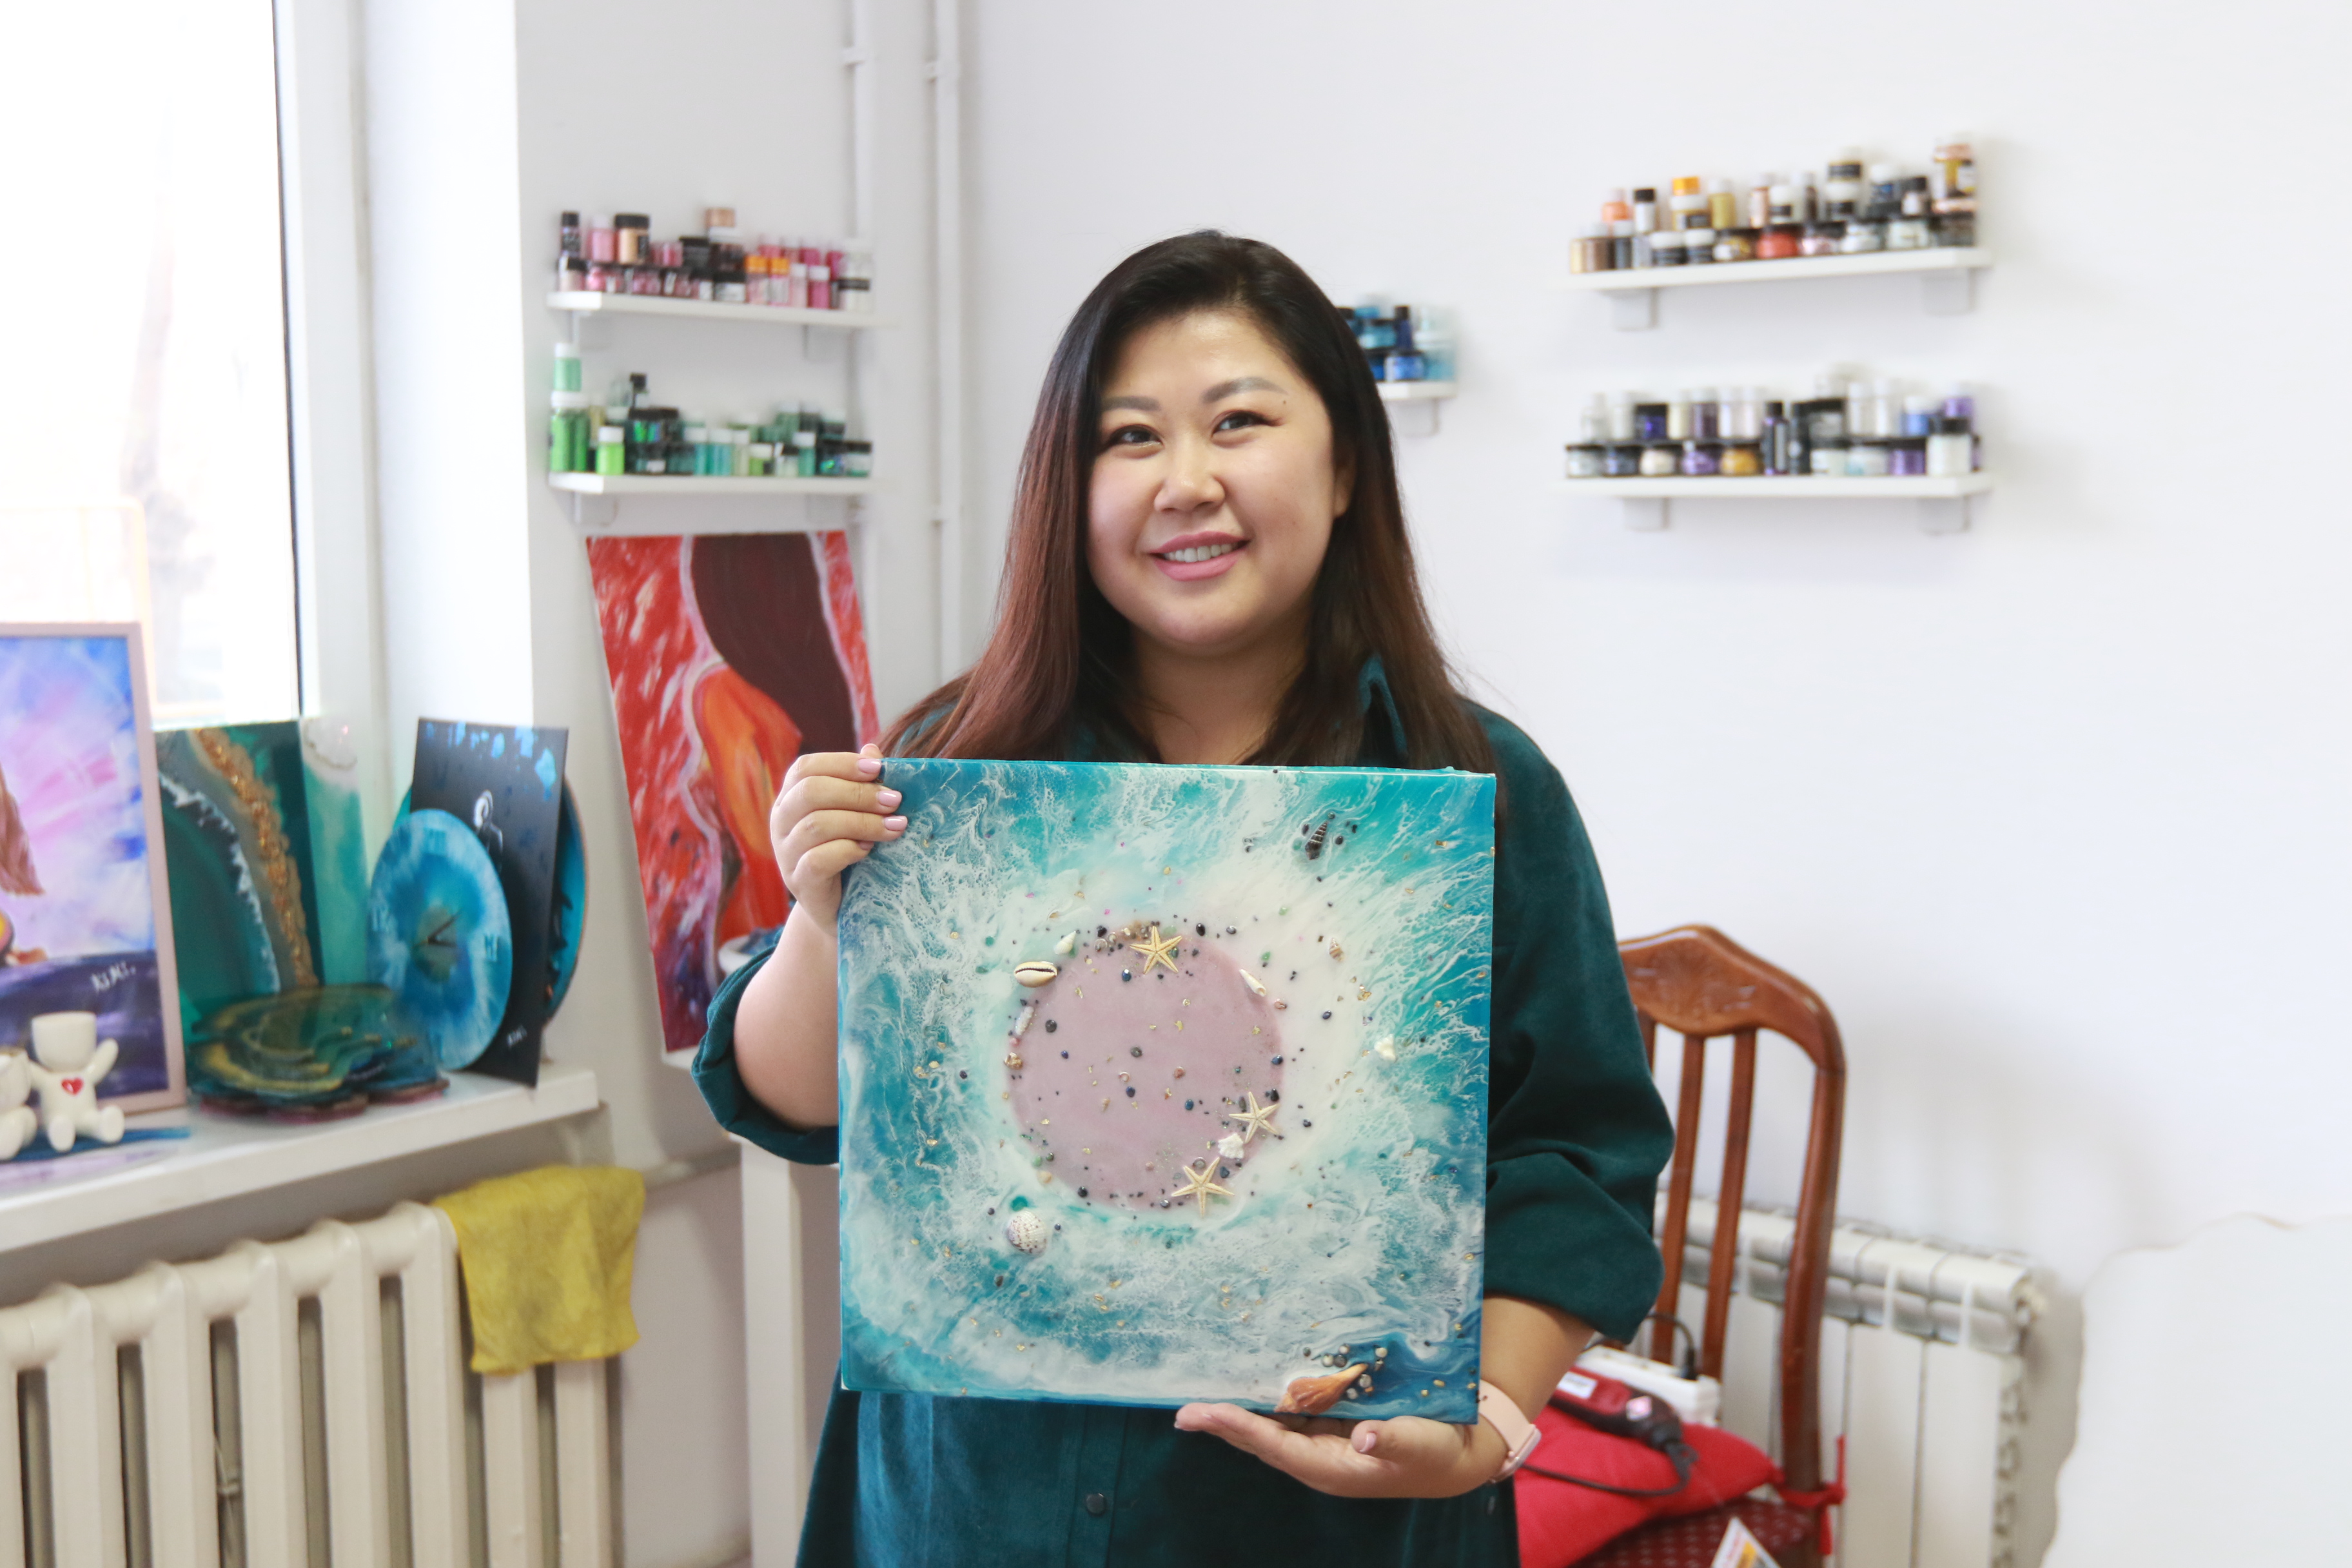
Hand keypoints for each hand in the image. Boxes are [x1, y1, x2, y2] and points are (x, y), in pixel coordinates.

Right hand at [768, 743, 905, 931]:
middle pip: (811, 792)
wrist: (845, 908)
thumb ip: (862, 784)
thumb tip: (873, 750)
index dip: (842, 764)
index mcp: (791, 798)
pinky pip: (818, 859)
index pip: (805, 768)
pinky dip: (848, 851)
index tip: (879, 769)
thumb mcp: (858, 815)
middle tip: (894, 800)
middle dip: (858, 793)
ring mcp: (785, 854)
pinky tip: (868, 851)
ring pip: (817, 825)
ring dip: (862, 822)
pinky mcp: (799, 882)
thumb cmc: (853, 852)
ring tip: (895, 826)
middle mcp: (781, 822)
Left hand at [1172, 1404, 1506, 1498]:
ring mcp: (1322, 1443)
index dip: (1239, 1428)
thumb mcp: (1422, 1445)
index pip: (1275, 1447)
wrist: (1457, 1455)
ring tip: (1200, 1397)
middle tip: (1183, 1409)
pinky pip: (1290, 1413)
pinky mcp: (1331, 1427)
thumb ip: (1393, 1439)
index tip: (1204, 1414)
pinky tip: (1249, 1381)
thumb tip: (1363, 1436)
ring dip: (1237, 1411)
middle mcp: (1318, 1458)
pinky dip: (1266, 1399)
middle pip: (1261, 1439)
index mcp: (1333, 1468)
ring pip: (1271, 1426)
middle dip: (1223, 1423)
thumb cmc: (1438, 1452)